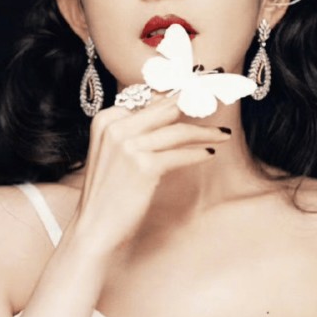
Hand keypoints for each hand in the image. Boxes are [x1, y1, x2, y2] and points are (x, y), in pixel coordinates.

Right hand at [70, 96, 229, 255]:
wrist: (93, 228)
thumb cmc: (108, 192)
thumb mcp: (113, 152)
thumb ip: (135, 129)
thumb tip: (170, 106)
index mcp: (107, 119)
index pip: (150, 97)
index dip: (179, 92)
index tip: (201, 88)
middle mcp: (116, 127)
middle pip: (167, 108)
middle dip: (198, 102)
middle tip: (219, 99)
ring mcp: (128, 145)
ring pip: (178, 130)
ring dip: (205, 132)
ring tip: (222, 134)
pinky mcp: (143, 166)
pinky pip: (180, 154)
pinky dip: (197, 153)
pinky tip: (209, 153)